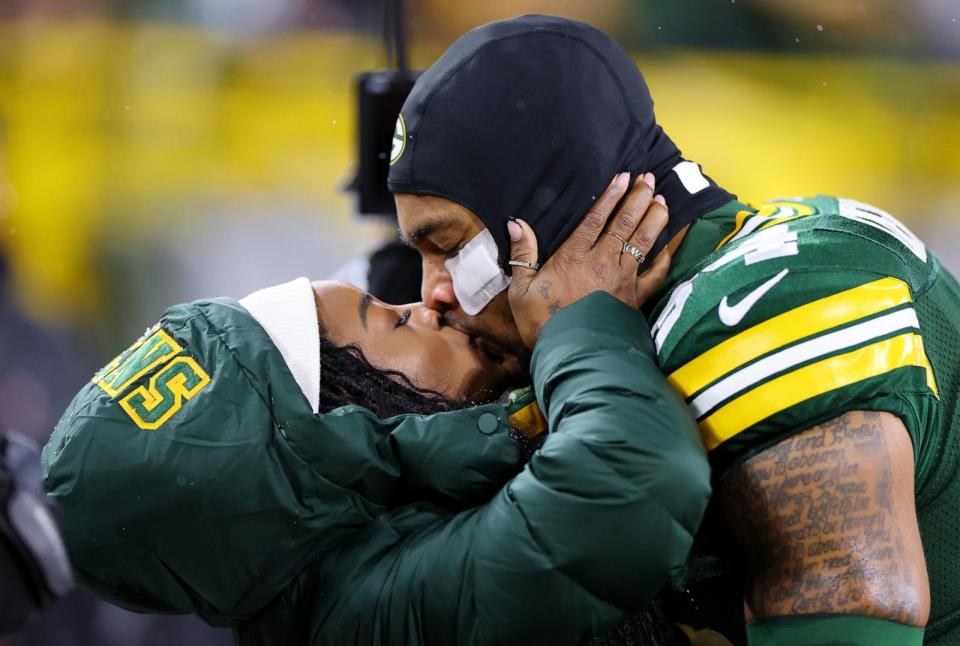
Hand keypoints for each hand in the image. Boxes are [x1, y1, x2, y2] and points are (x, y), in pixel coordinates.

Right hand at [507, 171, 670, 348]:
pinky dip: (664, 258)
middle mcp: (603, 262)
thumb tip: (516, 223)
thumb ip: (522, 254)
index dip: (611, 196)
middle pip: (626, 223)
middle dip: (639, 198)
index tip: (623, 177)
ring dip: (654, 219)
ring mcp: (622, 280)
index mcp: (574, 257)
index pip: (596, 219)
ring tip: (663, 201)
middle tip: (649, 179)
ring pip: (643, 242)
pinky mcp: (634, 299)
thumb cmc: (542, 324)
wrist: (570, 355)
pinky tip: (669, 246)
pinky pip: (655, 274)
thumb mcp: (521, 290)